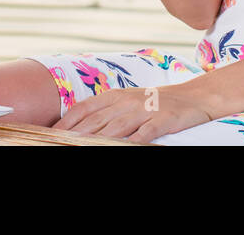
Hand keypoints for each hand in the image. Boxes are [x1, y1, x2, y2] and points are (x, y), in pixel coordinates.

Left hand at [52, 81, 217, 142]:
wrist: (192, 97)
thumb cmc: (154, 102)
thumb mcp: (127, 101)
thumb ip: (105, 112)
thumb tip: (78, 127)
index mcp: (115, 95)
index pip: (85, 108)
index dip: (67, 121)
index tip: (51, 133)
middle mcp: (127, 101)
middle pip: (97, 120)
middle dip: (77, 134)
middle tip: (61, 144)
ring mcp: (145, 111)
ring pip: (117, 128)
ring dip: (99, 139)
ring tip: (82, 147)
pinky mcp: (162, 121)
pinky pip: (144, 134)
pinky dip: (133, 141)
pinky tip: (124, 147)